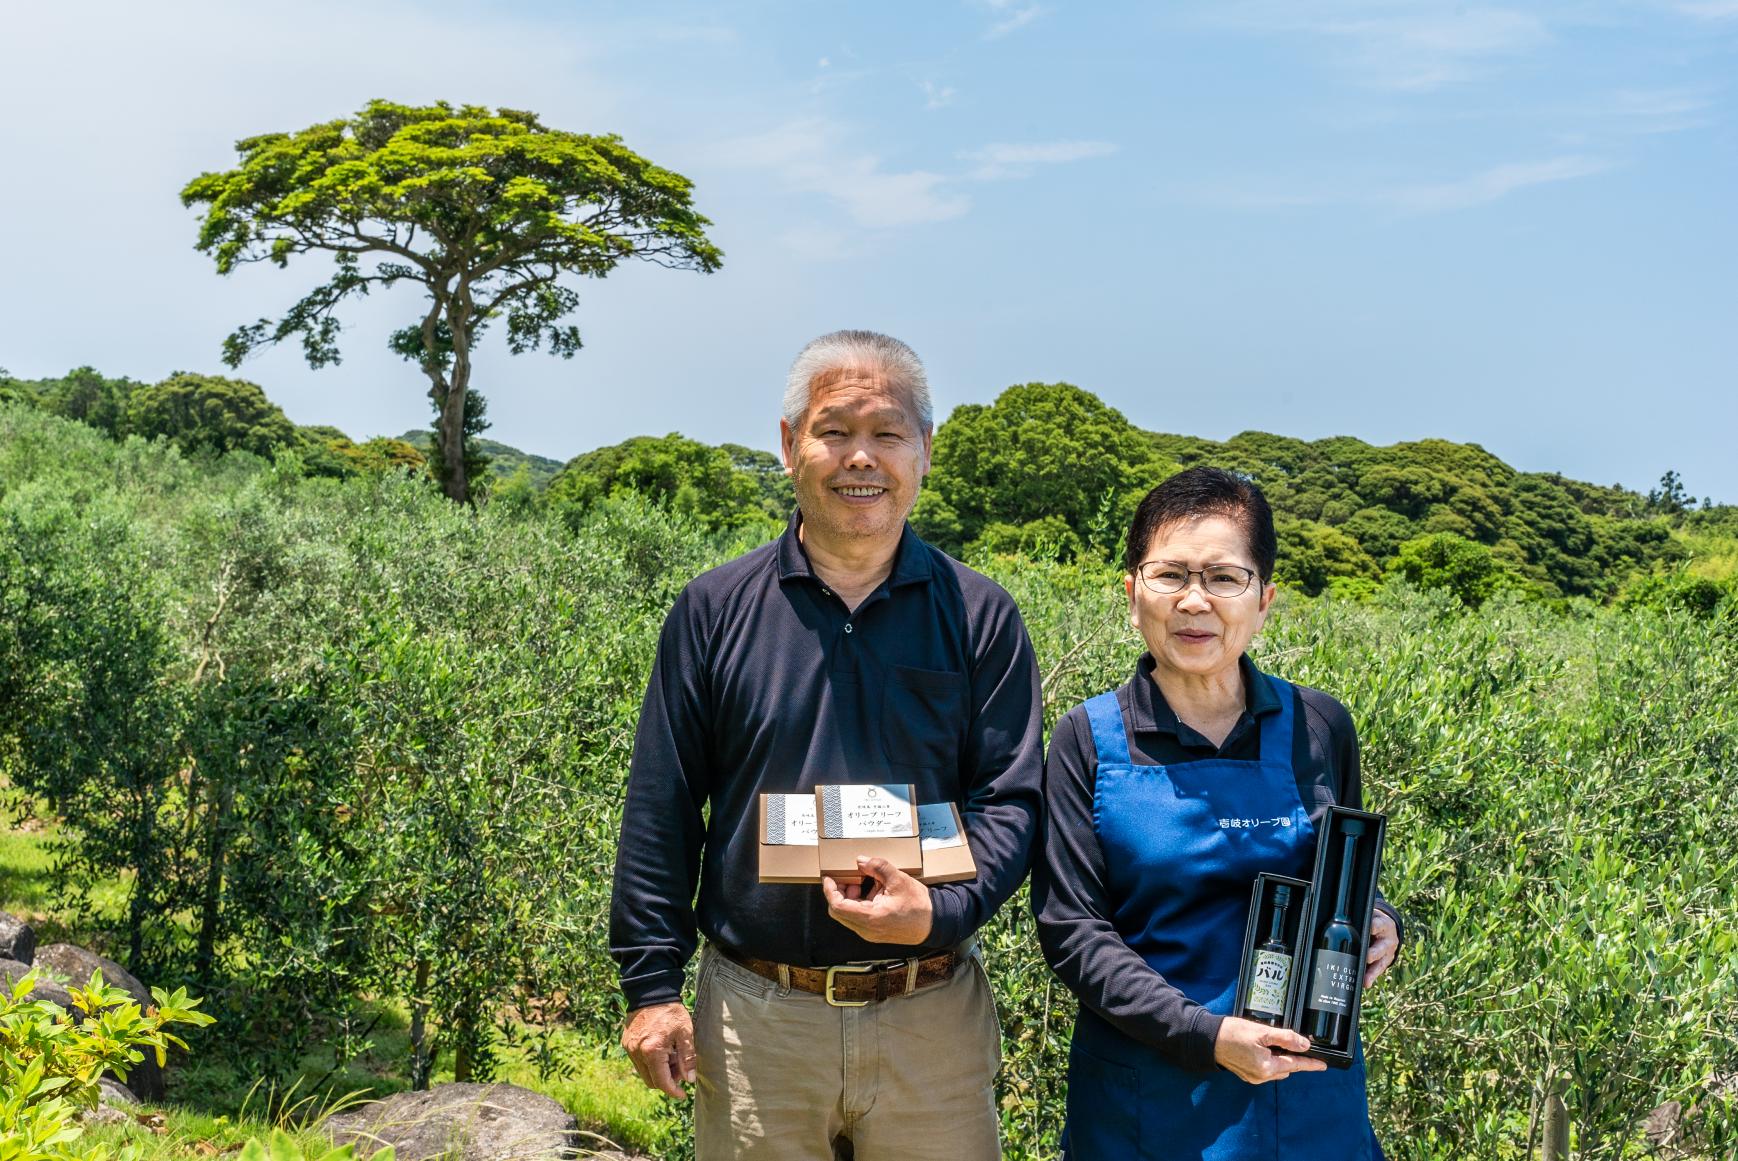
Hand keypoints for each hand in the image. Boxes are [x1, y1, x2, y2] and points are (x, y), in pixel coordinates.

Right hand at [621, 1001, 695, 1098]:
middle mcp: (637, 1053)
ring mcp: (629, 1048)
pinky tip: (662, 1049)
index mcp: (652, 1051)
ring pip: (644, 1072)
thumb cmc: (671, 1012)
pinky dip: (650, 1062)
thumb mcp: (685, 1033)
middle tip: (680, 1069)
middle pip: (651, 1081)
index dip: (673, 1091)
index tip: (683, 1094)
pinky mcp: (626, 1043)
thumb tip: (689, 1079)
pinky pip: (638, 1061)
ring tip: (672, 1056)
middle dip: (667, 1080)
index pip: (661, 1082)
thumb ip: (687, 1058)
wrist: (652, 992)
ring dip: (658, 1071)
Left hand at [821, 856, 934, 944]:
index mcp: (870, 917)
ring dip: (849, 897)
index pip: (837, 906)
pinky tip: (872, 890)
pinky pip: (858, 917)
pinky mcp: (874, 932)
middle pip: (838, 912)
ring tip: (862, 881)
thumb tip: (861, 861)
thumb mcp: (899, 880)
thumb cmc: (918, 905)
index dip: (830, 890)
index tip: (829, 877)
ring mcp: (869, 932)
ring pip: (847, 915)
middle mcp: (866, 929)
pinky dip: (858, 902)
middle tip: (845, 876)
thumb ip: (878, 867)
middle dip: (838, 892)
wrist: (934, 923)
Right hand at [1212, 1017, 1326, 1083]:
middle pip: (1287, 1067)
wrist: (1208, 1039)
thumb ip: (1286, 1038)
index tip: (1324, 1065)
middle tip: (1300, 1045)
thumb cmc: (1233, 1033)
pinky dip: (1272, 1061)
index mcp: (1267, 1067)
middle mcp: (1262, 1076)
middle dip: (1295, 1058)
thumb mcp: (1262, 1032)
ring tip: (1281, 1044)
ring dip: (1283, 1059)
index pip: (1296, 1065)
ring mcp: (1254, 1077)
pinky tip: (1268, 1049)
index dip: (1311, 1063)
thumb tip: (1304, 1045)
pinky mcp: (1247, 1074)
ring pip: (1277, 1069)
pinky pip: (1267, 1069)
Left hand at [1365, 909, 1398, 986]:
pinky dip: (1371, 977)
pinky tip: (1365, 984)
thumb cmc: (1375, 921)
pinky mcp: (1386, 961)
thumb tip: (1341, 917)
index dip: (1374, 928)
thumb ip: (1362, 918)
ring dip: (1372, 971)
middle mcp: (1387, 939)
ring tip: (1365, 979)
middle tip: (1367, 958)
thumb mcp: (1372, 916)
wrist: (1389, 928)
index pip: (1378, 925)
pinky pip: (1378, 970)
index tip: (1369, 930)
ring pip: (1381, 962)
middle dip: (1373, 953)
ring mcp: (1388, 952)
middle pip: (1381, 947)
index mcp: (1383, 925)